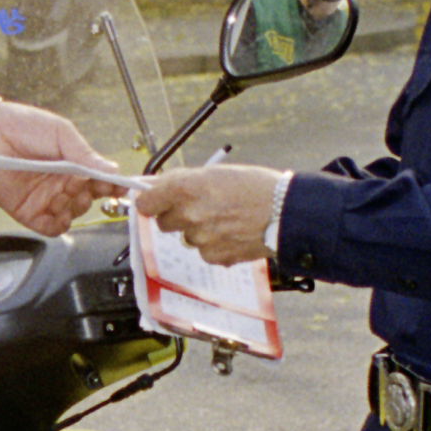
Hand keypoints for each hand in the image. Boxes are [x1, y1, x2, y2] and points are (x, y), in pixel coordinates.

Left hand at [0, 99, 113, 234]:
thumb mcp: (61, 133)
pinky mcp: (29, 211)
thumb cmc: (25, 127)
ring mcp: (46, 199)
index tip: (120, 188)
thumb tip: (112, 169)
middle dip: (88, 194)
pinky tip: (56, 212)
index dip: (111, 186)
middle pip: (88, 200)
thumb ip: (85, 154)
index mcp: (73, 164)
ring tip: (61, 192)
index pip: (99, 181)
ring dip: (72, 207)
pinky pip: (51, 228)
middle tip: (78, 182)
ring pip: (73, 214)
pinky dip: (58, 224)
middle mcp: (62, 183)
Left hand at [132, 163, 278, 267]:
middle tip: (200, 208)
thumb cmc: (255, 187)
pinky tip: (234, 233)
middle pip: (163, 223)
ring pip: (187, 238)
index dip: (151, 202)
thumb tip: (158, 187)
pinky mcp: (214, 257)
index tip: (156, 202)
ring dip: (200, 231)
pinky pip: (205, 252)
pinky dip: (216, 245)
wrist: (286, 212)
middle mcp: (188, 214)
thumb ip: (184, 182)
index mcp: (185, 188)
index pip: (145, 202)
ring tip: (226, 219)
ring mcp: (200, 239)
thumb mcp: (216, 173)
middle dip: (177, 216)